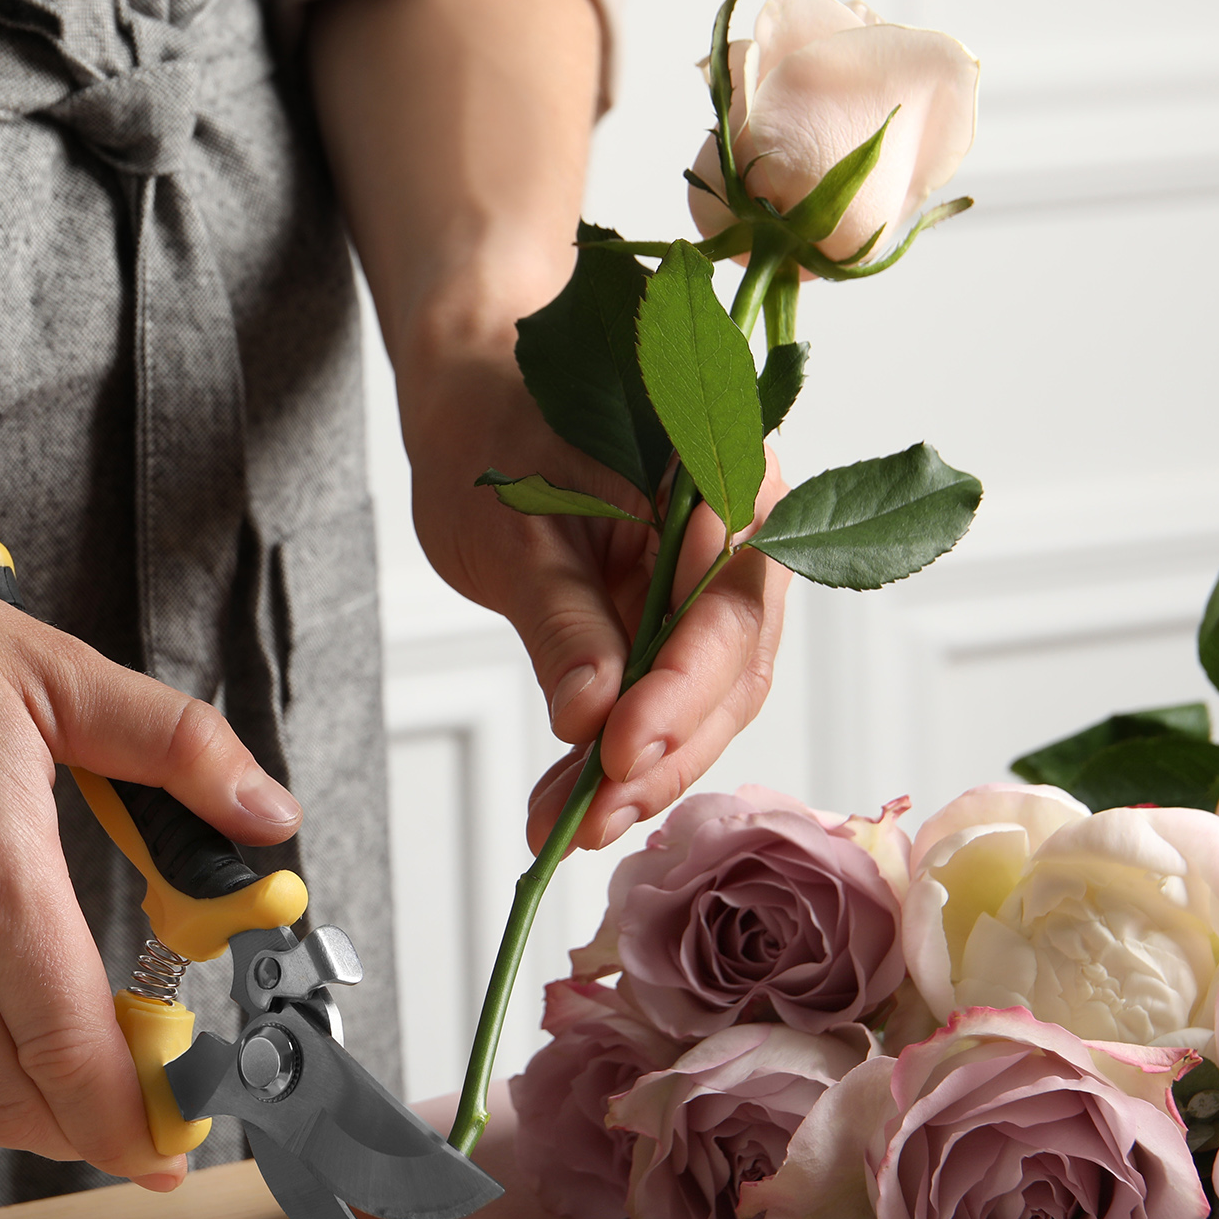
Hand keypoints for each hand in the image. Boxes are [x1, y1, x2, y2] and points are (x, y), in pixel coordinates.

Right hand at [0, 359, 299, 1181]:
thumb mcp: (54, 672)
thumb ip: (180, 750)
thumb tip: (271, 815)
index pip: (71, 1051)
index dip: (132, 1120)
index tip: (175, 1143)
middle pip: (12, 1102)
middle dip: (91, 1130)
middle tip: (144, 1111)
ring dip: (19, 1118)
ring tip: (74, 1088)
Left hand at [307, 0, 790, 852]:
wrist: (476, 392)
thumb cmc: (491, 425)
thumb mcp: (509, 523)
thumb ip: (559, 619)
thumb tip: (591, 721)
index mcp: (716, 466)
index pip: (728, 597)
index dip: (682, 687)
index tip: (621, 749)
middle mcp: (742, 525)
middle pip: (734, 661)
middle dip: (665, 750)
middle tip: (591, 816)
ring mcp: (716, 578)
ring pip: (710, 694)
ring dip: (647, 770)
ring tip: (570, 826)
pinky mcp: (680, 617)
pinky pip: (673, 694)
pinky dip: (628, 753)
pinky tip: (578, 803)